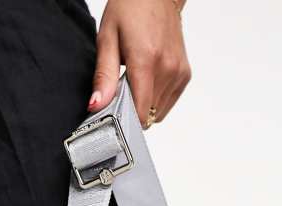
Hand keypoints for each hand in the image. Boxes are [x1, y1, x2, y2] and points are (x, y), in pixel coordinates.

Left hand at [88, 0, 190, 125]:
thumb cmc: (130, 9)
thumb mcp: (107, 39)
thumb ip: (104, 77)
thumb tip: (97, 105)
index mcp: (146, 61)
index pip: (140, 113)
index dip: (125, 119)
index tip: (115, 112)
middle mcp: (167, 69)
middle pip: (148, 114)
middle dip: (133, 109)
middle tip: (123, 88)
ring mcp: (179, 73)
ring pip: (158, 111)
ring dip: (145, 104)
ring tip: (137, 80)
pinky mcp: (185, 75)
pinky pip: (167, 102)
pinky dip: (156, 98)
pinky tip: (149, 78)